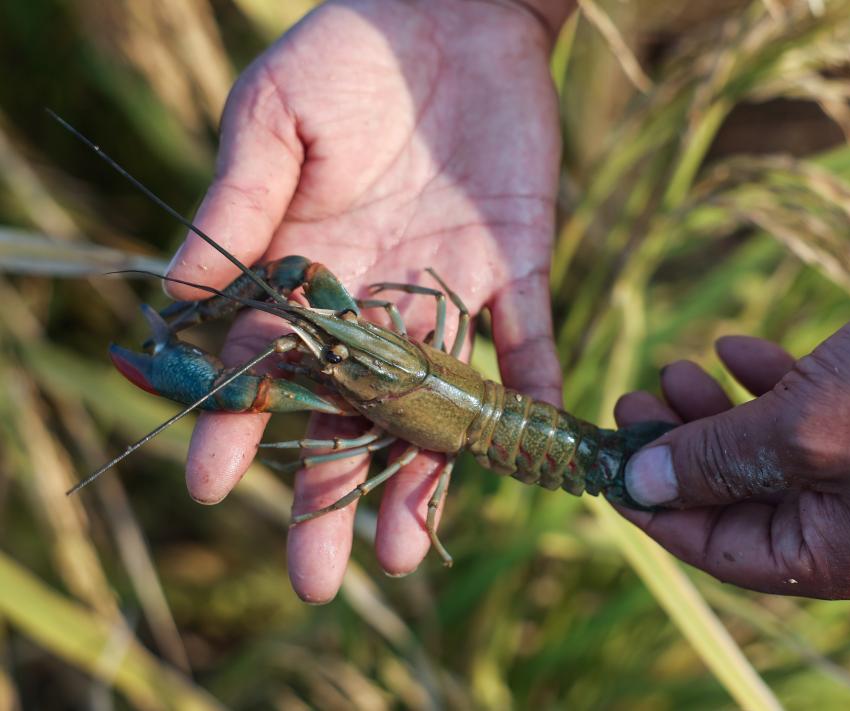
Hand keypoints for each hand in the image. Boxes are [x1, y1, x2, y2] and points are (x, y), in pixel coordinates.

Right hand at [165, 0, 564, 600]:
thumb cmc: (345, 53)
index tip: (216, 486)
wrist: (451, 10)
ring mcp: (448, 285)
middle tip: (321, 577)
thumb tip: (175, 307)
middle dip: (334, 490)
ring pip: (436, 399)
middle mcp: (374, 295)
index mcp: (306, 265)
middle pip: (353, 411)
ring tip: (405, 553)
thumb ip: (234, 212)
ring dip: (424, 475)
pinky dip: (530, 389)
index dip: (240, 424)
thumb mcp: (270, 122)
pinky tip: (525, 448)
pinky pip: (527, 336)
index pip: (269, 365)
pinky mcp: (517, 262)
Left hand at [618, 241, 849, 602]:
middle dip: (680, 449)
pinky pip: (803, 419)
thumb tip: (639, 482)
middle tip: (631, 401)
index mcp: (842, 556)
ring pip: (765, 454)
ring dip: (714, 413)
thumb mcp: (801, 430)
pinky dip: (766, 387)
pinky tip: (736, 349)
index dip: (657, 510)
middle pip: (738, 499)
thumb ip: (714, 459)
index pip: (722, 550)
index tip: (608, 469)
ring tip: (672, 368)